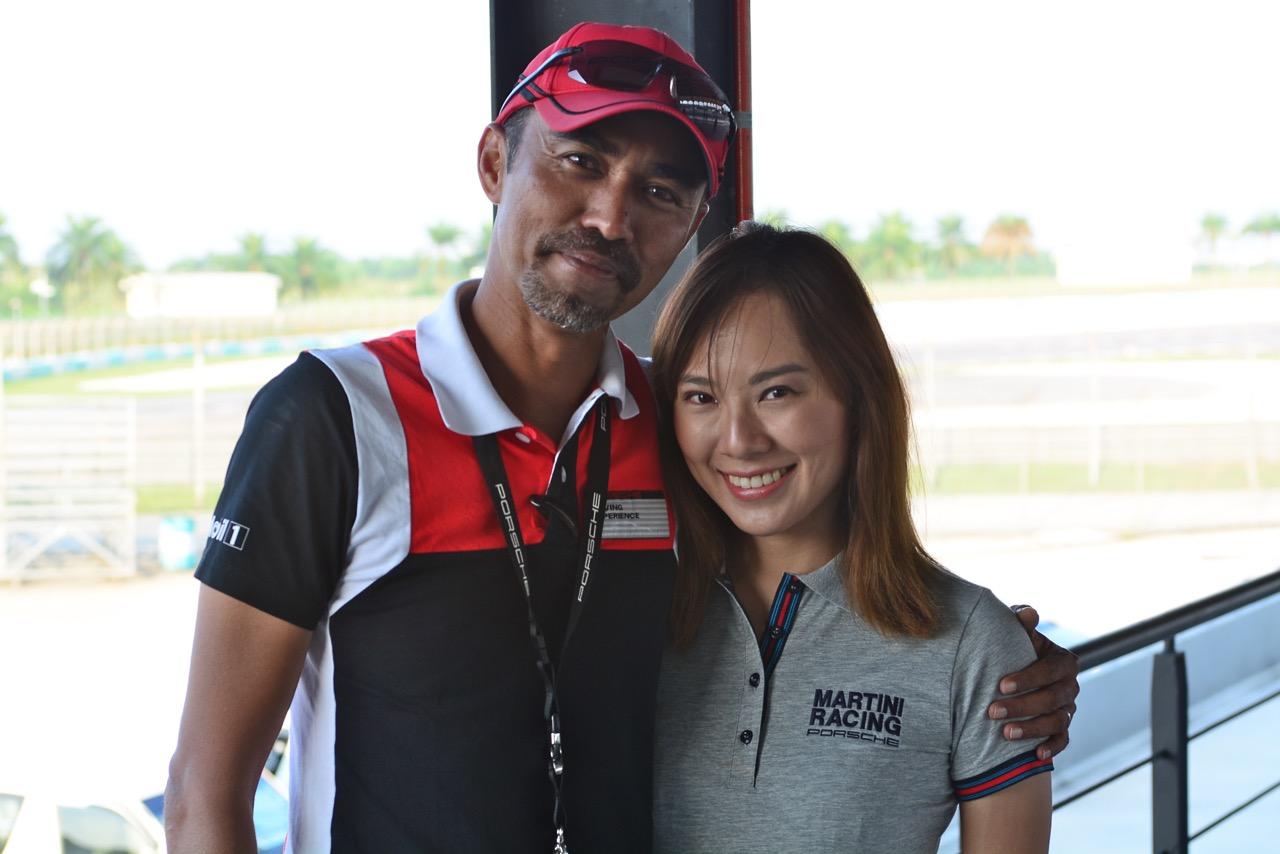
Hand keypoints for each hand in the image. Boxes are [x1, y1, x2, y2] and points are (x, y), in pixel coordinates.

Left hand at [988, 605, 1079, 759]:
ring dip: (1032, 729)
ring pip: (1057, 721)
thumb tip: (1029, 613)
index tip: (1001, 685)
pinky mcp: (1063, 727)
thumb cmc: (1013, 647)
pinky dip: (1052, 747)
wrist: (1013, 671)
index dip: (1029, 677)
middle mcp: (1070, 685)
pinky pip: (1064, 740)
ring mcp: (1068, 708)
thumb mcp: (1016, 633)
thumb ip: (1020, 621)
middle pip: (1053, 699)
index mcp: (1063, 661)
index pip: (1052, 669)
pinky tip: (1036, 755)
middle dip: (1022, 706)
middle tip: (992, 712)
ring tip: (1005, 734)